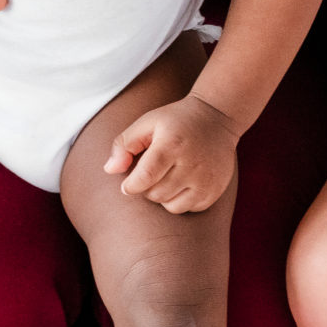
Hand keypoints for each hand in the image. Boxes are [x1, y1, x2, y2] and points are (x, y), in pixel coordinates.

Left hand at [106, 94, 238, 213]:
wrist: (217, 117)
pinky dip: (181, 200)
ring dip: (163, 196)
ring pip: (171, 206)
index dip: (131, 185)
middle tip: (152, 172)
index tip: (128, 182)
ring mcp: (206, 180)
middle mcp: (192, 164)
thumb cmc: (175, 121)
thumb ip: (124, 144)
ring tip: (168, 177)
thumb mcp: (147, 123)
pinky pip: (189, 208)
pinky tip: (184, 182)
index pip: (144, 178)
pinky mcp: (215, 190)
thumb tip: (109, 170)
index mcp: (172, 145)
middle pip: (155, 195)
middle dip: (147, 188)